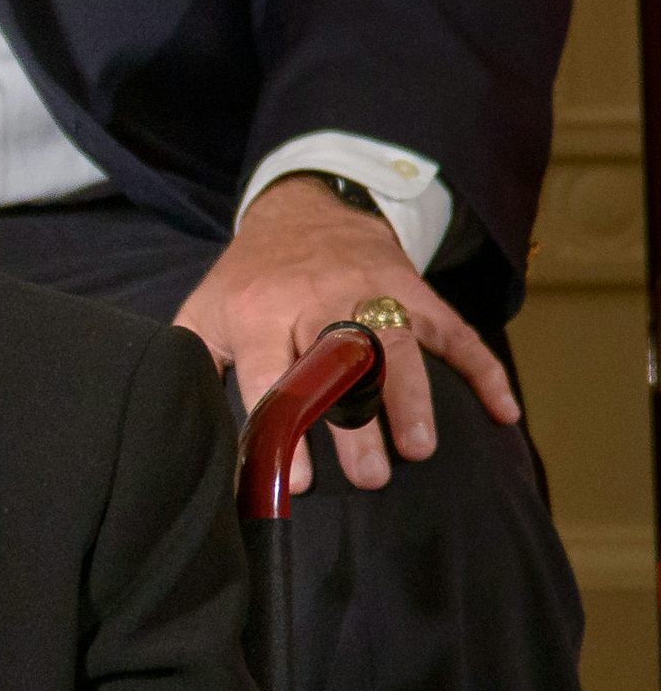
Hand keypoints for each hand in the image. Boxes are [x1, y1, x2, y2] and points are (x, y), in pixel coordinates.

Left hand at [173, 176, 518, 492]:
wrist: (304, 209)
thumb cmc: (248, 279)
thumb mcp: (204, 312)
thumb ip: (195, 366)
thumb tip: (187, 429)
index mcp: (261, 313)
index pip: (274, 377)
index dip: (286, 429)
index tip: (302, 481)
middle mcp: (319, 300)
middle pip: (341, 364)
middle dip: (358, 421)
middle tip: (372, 477)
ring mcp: (372, 292)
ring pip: (396, 346)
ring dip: (411, 397)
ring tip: (421, 448)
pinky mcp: (415, 291)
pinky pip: (454, 330)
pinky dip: (483, 369)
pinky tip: (503, 412)